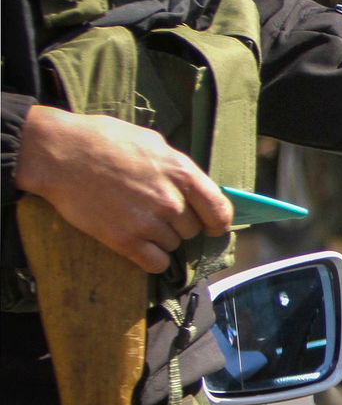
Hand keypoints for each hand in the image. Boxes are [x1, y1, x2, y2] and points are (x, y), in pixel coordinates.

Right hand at [15, 107, 232, 272]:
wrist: (59, 153)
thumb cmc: (104, 141)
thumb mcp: (152, 143)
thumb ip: (177, 168)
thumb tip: (196, 188)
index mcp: (181, 172)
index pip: (219, 210)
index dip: (218, 222)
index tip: (212, 227)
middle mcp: (170, 200)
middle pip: (193, 229)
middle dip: (179, 224)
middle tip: (156, 213)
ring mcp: (147, 221)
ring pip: (173, 245)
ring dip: (161, 239)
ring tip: (138, 220)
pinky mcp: (123, 240)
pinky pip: (155, 263)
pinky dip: (153, 260)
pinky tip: (141, 248)